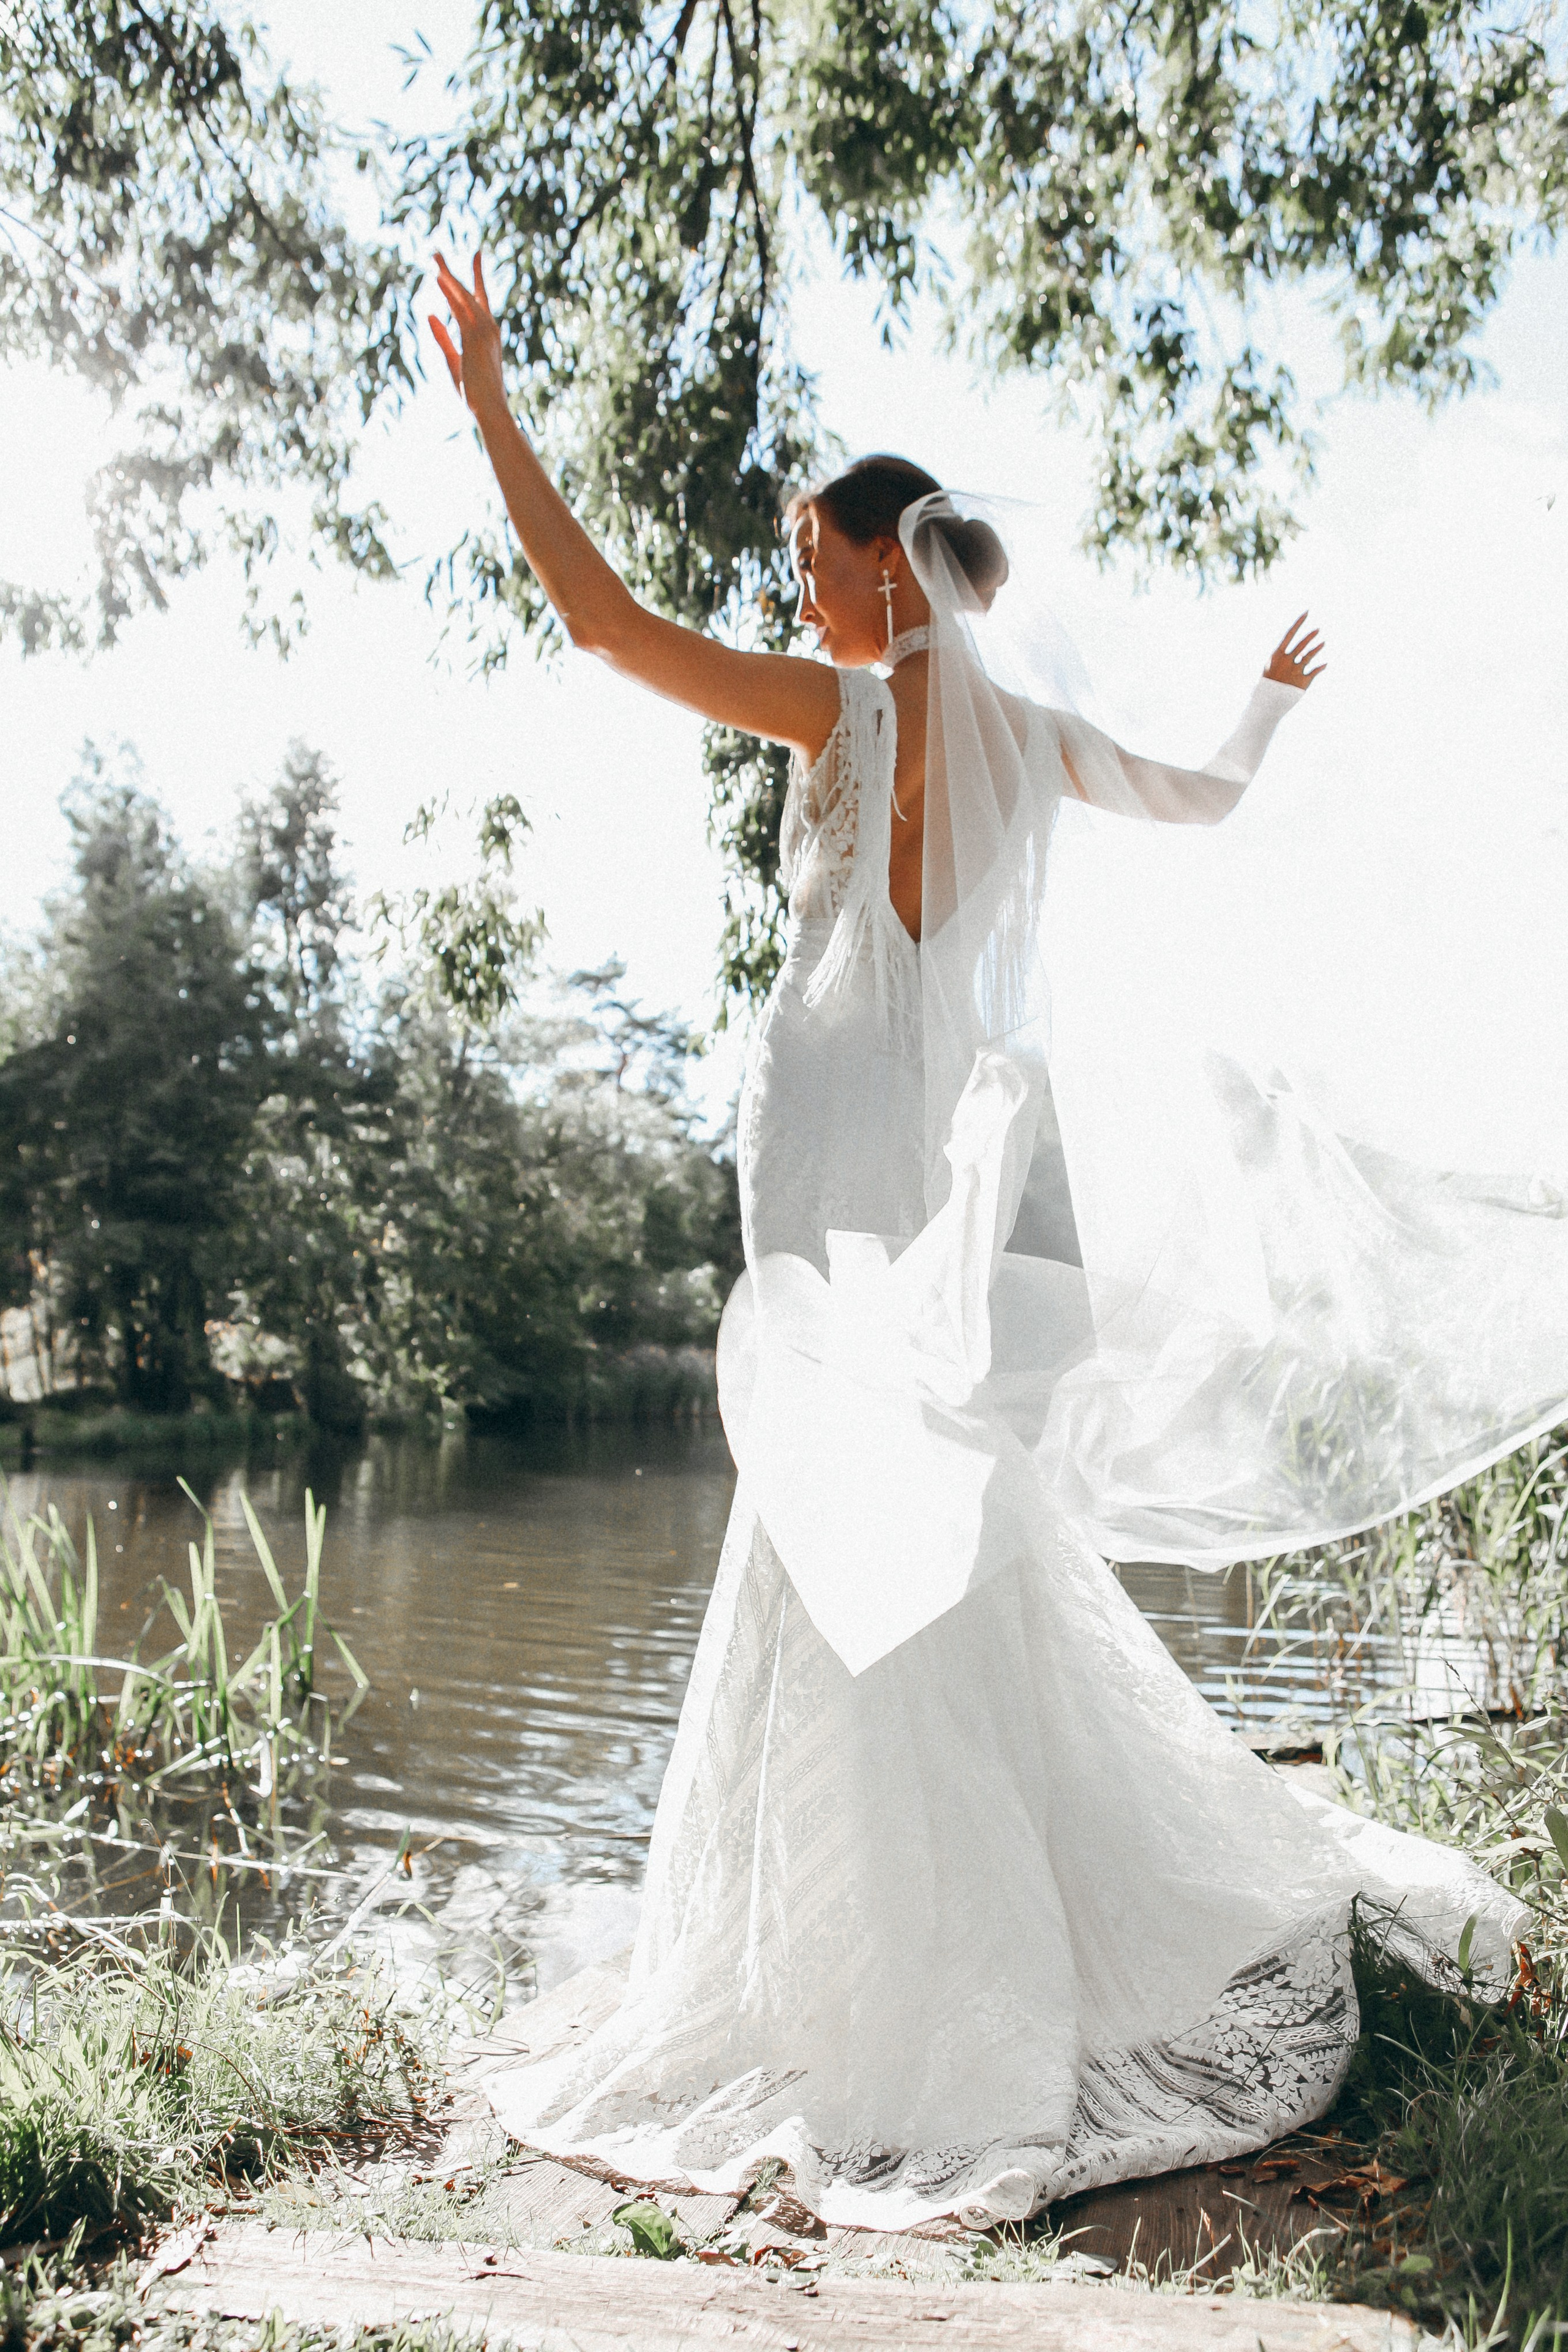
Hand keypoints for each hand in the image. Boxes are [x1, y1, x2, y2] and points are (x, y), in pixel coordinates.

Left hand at [429, 250, 505, 415]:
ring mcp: (483, 331)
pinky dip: (449, 292)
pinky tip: (438, 278)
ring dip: (447, 276)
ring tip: (433, 258)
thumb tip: (430, 314)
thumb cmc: (475, 393)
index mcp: (487, 334)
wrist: (491, 409)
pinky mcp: (474, 338)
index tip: (476, 254)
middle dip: (451, 272)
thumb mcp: (453, 362)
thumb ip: (442, 338)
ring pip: (463, 296)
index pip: (480, 298)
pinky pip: (459, 308)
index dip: (476, 276)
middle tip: (435, 253)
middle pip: (469, 291)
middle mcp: (489, 328)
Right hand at [1264, 612, 1325, 689]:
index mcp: (1277, 655)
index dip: (1299, 622)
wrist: (1267, 704)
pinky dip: (1320, 667)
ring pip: (1309, 656)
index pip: (1289, 634)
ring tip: (1323, 642)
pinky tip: (1325, 664)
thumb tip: (1289, 651)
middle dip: (1310, 636)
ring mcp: (1295, 671)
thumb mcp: (1269, 669)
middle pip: (1301, 644)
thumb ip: (1280, 659)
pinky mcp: (1303, 682)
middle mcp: (1287, 661)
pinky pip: (1314, 672)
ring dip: (1317, 648)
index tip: (1307, 612)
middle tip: (1318, 629)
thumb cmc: (1266, 686)